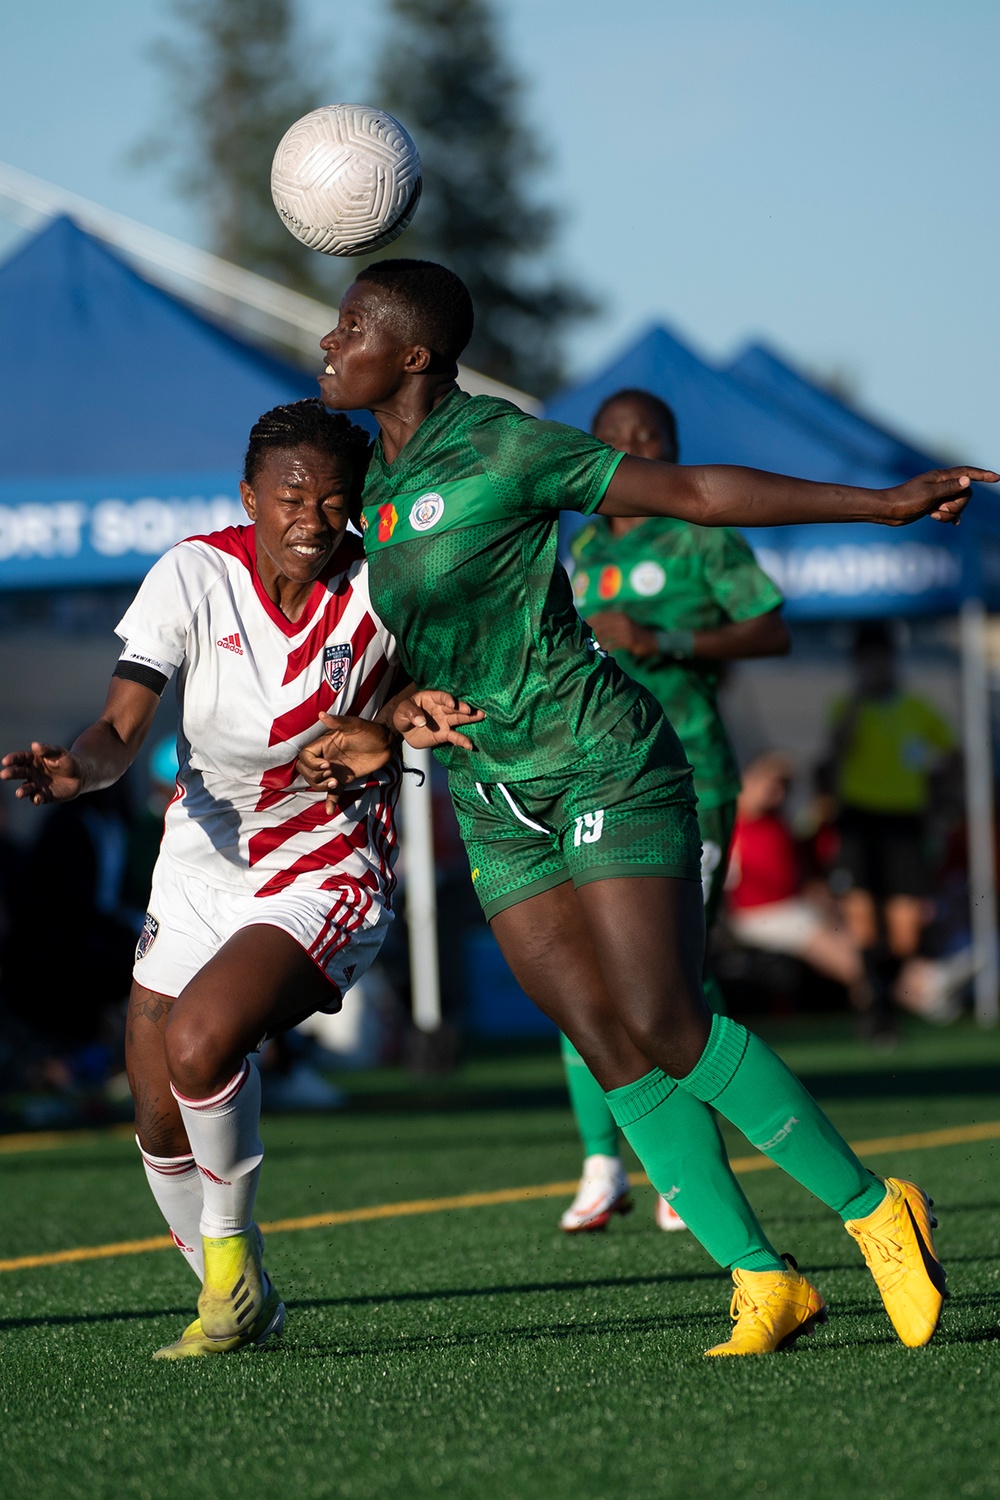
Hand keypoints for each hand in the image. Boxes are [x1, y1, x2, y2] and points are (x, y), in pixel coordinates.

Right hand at [0, 743, 84, 803]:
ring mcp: (37, 785)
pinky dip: (36, 799)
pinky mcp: (44, 796)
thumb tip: (34, 745)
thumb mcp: (60, 752)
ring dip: (22, 790)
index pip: (20, 758)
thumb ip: (47, 750)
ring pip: (26, 788)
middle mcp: (32, 773)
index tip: (5, 761)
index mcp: (33, 760)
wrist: (80, 776)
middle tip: (3, 775)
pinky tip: (37, 798)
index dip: (13, 759)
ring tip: (19, 793)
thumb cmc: (68, 761)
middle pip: (19, 772)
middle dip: (11, 773)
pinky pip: (37, 798)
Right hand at [296, 714, 395, 813]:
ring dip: (321, 786)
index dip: (311, 763)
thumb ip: (339, 722)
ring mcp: (334, 770)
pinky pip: (332, 793)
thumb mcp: (356, 725)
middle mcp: (326, 757)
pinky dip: (330, 801)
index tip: (326, 765)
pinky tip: (330, 810)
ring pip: (315, 782)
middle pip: (305, 770)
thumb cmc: (371, 730)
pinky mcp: (344, 780)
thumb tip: (321, 715)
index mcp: (325, 743)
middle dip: (313, 775)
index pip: (305, 755)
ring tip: (335, 782)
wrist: (386, 743)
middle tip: (330, 774)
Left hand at [392, 689, 484, 749]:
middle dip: (463, 708)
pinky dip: (462, 741)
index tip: (453, 704)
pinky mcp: (445, 734)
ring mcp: (445, 721)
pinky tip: (470, 745)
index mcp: (431, 698)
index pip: (441, 697)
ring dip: (470, 718)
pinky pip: (455, 737)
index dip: (448, 699)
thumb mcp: (401, 711)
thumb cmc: (403, 715)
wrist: (403, 731)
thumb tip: (421, 721)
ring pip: (459, 719)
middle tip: (471, 710)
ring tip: (481, 716)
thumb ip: (410, 712)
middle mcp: (441, 708)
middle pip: (454, 707)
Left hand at [586, 610, 658, 656]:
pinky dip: (606, 648)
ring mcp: (625, 629)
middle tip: (581, 640)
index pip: (600, 616)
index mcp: (618, 615)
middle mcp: (621, 620)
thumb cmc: (633, 634)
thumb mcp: (622, 625)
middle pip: (600, 625)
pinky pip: (613, 644)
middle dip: (590, 632)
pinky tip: (603, 652)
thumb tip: (590, 627)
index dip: (589, 621)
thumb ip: (609, 624)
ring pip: (605, 635)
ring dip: (596, 641)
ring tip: (590, 647)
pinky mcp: (628, 640)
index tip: (580, 628)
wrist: (652, 640)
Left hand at [884, 466, 998, 525]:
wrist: (888, 510)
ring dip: (949, 513)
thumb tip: (968, 480)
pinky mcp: (933, 506)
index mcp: (941, 477)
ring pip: (958, 505)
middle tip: (938, 508)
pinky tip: (953, 524)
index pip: (967, 473)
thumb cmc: (905, 500)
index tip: (997, 478)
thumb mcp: (929, 494)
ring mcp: (938, 496)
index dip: (983, 475)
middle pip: (965, 494)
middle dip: (957, 505)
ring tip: (932, 514)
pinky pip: (950, 512)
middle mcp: (941, 484)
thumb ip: (949, 488)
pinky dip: (949, 518)